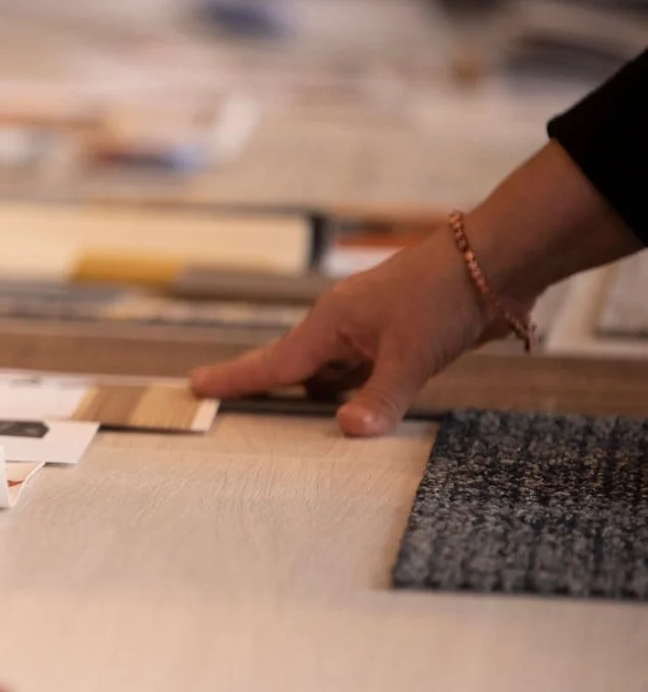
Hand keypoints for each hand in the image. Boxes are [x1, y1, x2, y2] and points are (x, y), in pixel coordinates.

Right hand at [190, 230, 525, 436]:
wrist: (496, 260)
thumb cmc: (446, 295)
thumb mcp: (412, 354)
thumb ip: (382, 397)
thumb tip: (349, 431)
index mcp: (332, 323)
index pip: (273, 362)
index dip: (235, 378)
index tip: (195, 385)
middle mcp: (343, 327)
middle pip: (292, 366)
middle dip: (262, 386)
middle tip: (221, 400)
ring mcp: (370, 332)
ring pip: (328, 372)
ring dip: (311, 396)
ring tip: (283, 422)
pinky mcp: (398, 339)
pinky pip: (359, 373)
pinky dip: (348, 393)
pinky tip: (351, 411)